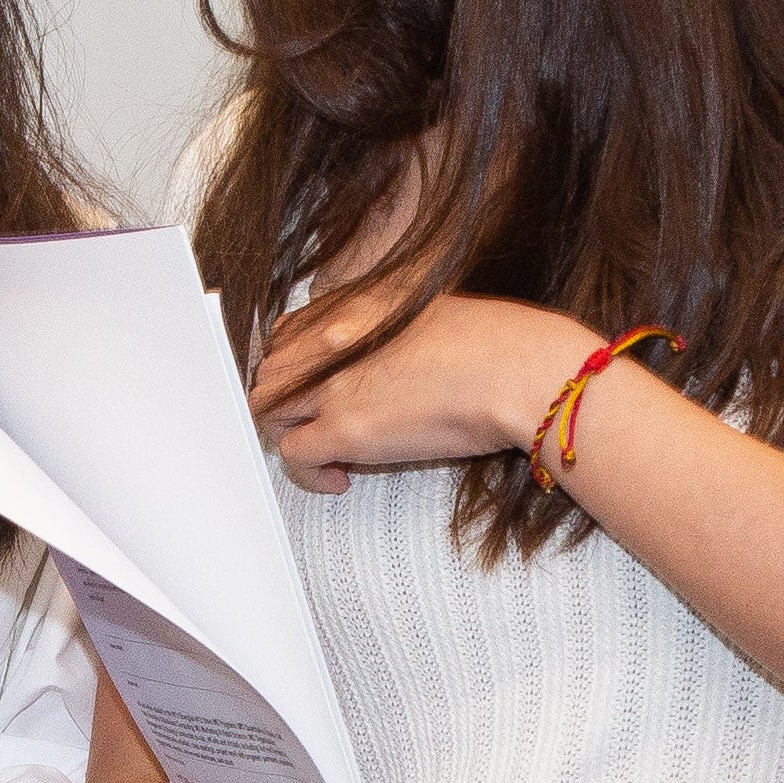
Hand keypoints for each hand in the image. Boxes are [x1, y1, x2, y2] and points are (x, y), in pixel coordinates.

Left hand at [250, 288, 582, 495]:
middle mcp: (330, 335)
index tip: (313, 390)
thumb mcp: (427, 307)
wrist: (517, 370)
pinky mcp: (344, 428)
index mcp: (351, 302)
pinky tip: (338, 479)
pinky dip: (307, 472)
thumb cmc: (495, 342)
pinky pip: (293, 455)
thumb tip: (376, 351)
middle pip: (269, 370)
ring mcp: (332, 381)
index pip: (285, 333)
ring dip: (289, 434)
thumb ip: (385, 324)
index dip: (294, 367)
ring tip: (326, 453)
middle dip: (285, 403)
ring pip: (266, 410)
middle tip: (315, 425)